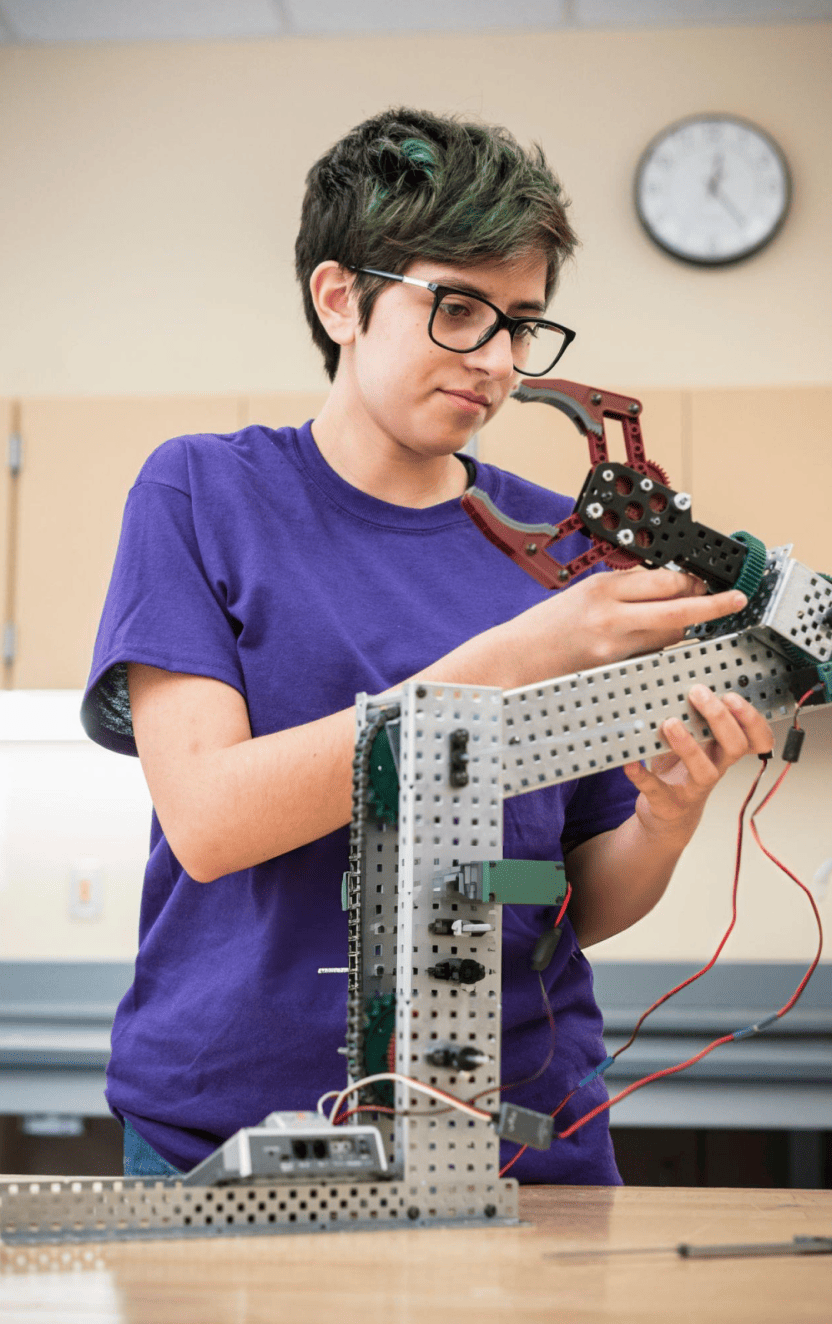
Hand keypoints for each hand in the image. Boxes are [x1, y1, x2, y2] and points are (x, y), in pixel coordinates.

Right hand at [499, 567, 748, 686]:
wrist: (517, 658)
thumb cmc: (545, 625)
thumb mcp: (583, 593)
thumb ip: (623, 589)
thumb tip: (665, 585)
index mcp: (602, 589)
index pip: (663, 581)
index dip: (691, 582)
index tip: (706, 580)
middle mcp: (611, 617)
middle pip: (678, 611)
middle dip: (712, 605)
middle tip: (734, 600)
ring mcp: (614, 647)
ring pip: (670, 637)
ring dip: (684, 629)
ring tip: (684, 623)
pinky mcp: (614, 670)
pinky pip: (651, 657)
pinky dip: (660, 649)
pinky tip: (654, 646)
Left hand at [623, 684, 774, 845]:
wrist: (667, 813)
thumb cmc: (680, 770)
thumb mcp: (693, 742)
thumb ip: (692, 717)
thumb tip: (678, 680)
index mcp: (723, 750)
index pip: (756, 737)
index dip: (752, 719)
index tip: (732, 697)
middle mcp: (715, 768)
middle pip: (735, 746)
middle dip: (720, 718)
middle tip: (699, 694)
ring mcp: (694, 788)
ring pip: (705, 771)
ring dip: (689, 746)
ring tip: (670, 724)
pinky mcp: (668, 802)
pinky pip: (656, 790)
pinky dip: (642, 776)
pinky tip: (631, 764)